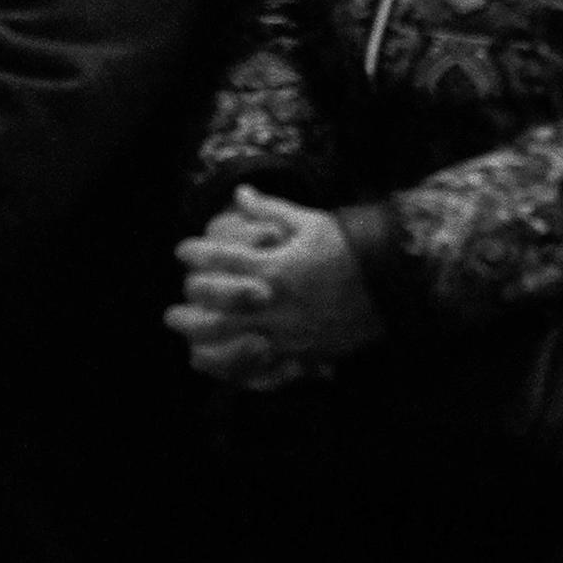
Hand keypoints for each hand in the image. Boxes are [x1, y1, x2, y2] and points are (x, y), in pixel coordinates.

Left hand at [167, 185, 383, 385]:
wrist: (389, 282)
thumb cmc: (347, 247)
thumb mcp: (309, 221)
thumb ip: (269, 209)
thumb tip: (240, 193)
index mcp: (275, 267)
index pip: (221, 260)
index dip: (196, 253)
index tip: (182, 250)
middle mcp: (275, 303)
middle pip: (218, 307)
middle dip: (191, 304)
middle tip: (174, 306)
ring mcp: (287, 333)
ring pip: (232, 342)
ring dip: (203, 341)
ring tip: (186, 338)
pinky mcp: (300, 354)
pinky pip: (259, 368)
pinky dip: (233, 368)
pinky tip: (217, 364)